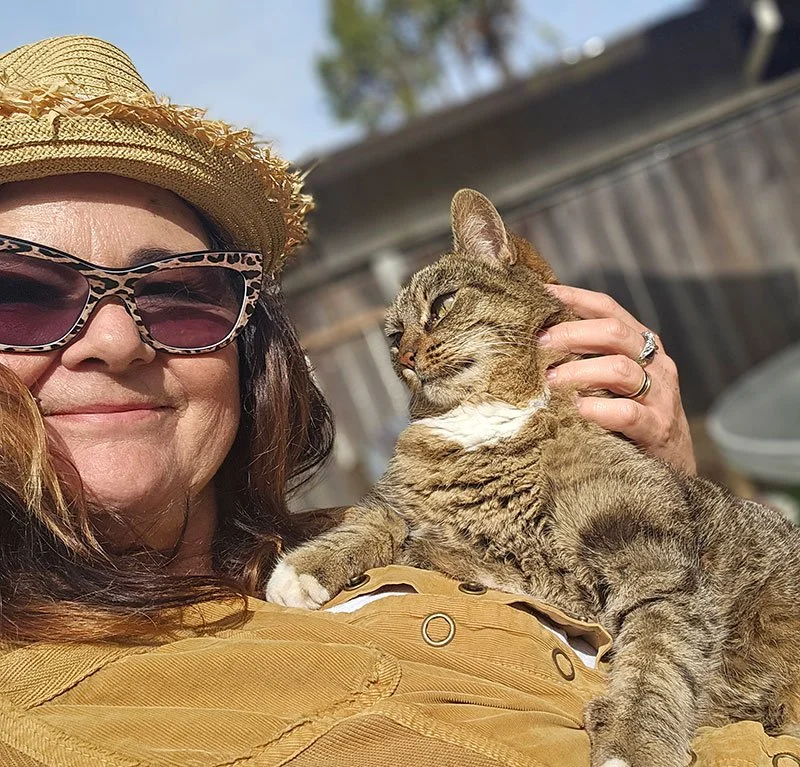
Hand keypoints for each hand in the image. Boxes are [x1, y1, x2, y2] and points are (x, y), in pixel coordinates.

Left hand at [539, 284, 695, 473]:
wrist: (671, 468)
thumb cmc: (629, 420)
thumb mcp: (612, 381)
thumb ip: (587, 358)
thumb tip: (535, 338)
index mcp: (641, 346)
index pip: (608, 308)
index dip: (574, 297)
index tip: (541, 294)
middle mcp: (655, 364)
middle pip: (613, 332)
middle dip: (571, 333)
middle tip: (538, 343)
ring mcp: (660, 396)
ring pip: (620, 369)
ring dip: (578, 371)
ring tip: (549, 381)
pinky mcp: (658, 429)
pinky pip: (627, 413)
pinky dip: (597, 409)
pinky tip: (575, 410)